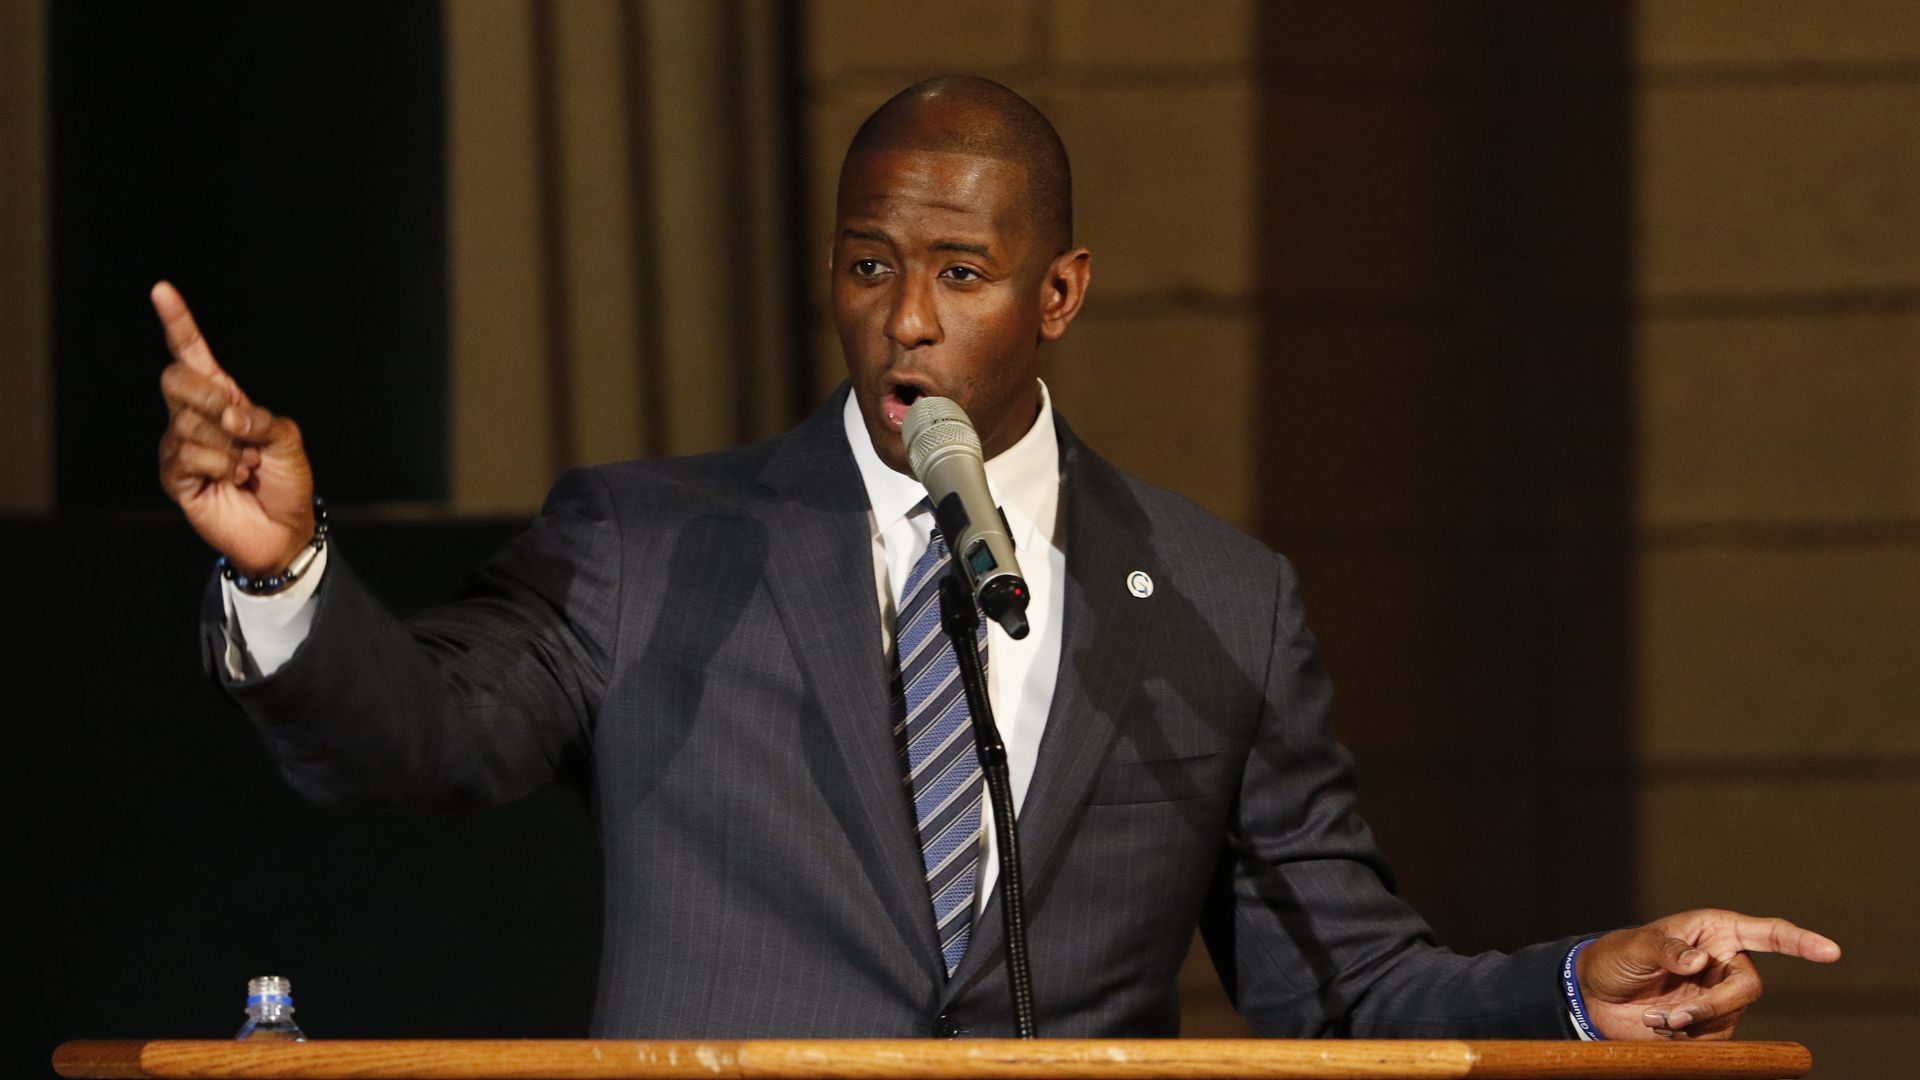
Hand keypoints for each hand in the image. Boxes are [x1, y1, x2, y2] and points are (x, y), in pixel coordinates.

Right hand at [154, 281, 315, 575]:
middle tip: (238, 424)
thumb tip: (228, 414)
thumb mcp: (287, 440)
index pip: (192, 354)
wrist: (285, 528)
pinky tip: (233, 479)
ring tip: (246, 466)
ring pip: (188, 424)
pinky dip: (221, 466)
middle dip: (209, 396)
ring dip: (230, 447)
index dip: (178, 323)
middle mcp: (195, 416)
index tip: (162, 290)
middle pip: (176, 380)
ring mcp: (180, 446)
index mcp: (223, 397)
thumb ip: (261, 419)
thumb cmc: (287, 481)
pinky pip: (188, 456)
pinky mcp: (175, 477)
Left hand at [1578, 908, 1839, 1039]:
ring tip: (1653, 1017)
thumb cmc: (1616, 957)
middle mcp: (1724, 962)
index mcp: (1715, 931)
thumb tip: (1701, 960)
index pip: (1768, 934)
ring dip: (1692, 1023)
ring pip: (1730, 1017)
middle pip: (1748, 988)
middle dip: (1714, 1005)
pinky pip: (1716, 1038)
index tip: (1832, 952)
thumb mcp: (1636, 946)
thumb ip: (1667, 949)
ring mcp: (1719, 995)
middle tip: (1676, 1016)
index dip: (1801, 942)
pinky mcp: (1710, 1025)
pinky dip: (1688, 1038)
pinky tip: (1659, 1026)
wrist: (1595, 995)